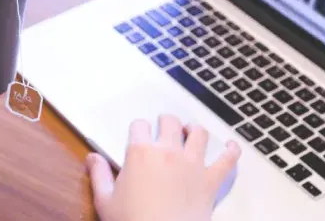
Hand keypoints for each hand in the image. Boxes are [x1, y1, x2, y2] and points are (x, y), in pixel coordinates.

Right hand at [86, 116, 240, 220]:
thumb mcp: (105, 201)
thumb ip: (99, 175)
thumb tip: (92, 158)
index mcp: (140, 153)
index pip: (139, 125)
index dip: (138, 129)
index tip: (138, 135)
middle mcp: (168, 152)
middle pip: (170, 122)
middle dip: (165, 122)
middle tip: (164, 127)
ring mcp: (193, 165)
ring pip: (199, 133)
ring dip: (194, 130)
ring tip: (190, 132)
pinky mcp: (211, 180)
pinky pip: (227, 160)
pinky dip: (232, 151)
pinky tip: (232, 146)